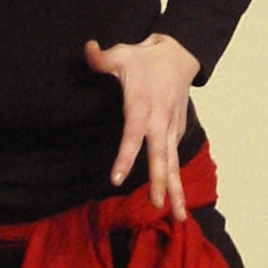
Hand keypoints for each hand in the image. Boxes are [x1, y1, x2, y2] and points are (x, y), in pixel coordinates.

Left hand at [83, 33, 200, 219]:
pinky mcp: (176, 132)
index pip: (133, 136)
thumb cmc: (145, 58)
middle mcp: (160, 122)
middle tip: (158, 206)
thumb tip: (88, 49)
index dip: (126, 157)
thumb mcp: (122, 54)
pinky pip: (174, 160)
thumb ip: (102, 58)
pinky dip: (177, 181)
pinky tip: (175, 202)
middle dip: (161, 182)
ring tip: (177, 217)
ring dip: (176, 190)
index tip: (117, 179)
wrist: (180, 55)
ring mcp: (171, 129)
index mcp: (143, 107)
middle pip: (161, 157)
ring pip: (173, 164)